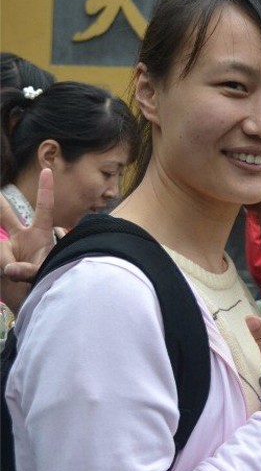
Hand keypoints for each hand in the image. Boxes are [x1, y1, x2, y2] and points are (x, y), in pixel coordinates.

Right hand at [1, 169, 56, 311]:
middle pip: (6, 215)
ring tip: (14, 275)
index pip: (43, 208)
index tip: (47, 170)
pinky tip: (7, 273)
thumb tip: (9, 269)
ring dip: (5, 262)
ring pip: (0, 249)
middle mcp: (21, 238)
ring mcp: (6, 249)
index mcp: (40, 234)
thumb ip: (27, 270)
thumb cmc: (46, 281)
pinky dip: (1, 267)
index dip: (45, 189)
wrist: (33, 301)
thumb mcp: (43, 273)